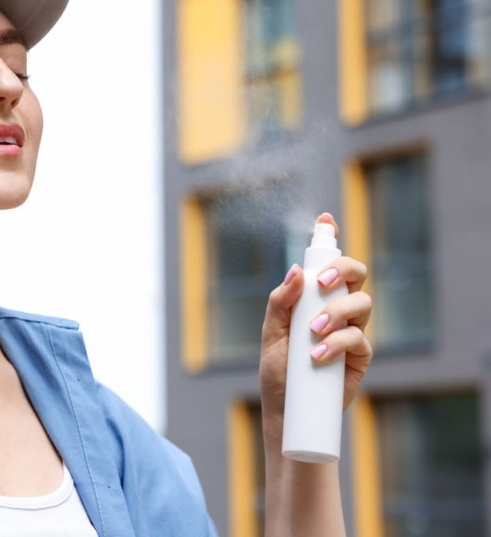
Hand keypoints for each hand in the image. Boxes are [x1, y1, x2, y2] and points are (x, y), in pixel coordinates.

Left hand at [258, 213, 372, 444]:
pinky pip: (359, 340)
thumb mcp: (271, 333)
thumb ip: (280, 302)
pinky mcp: (360, 357)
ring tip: (313, 331)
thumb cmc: (277, 370)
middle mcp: (337, 309)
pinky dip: (338, 343)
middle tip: (321, 283)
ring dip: (337, 312)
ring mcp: (351, 331)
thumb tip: (294, 271)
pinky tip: (318, 354)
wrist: (285, 411)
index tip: (325, 221)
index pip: (326, 264)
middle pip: (355, 275)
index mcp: (314, 299)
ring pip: (361, 304)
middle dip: (341, 269)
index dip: (329, 239)